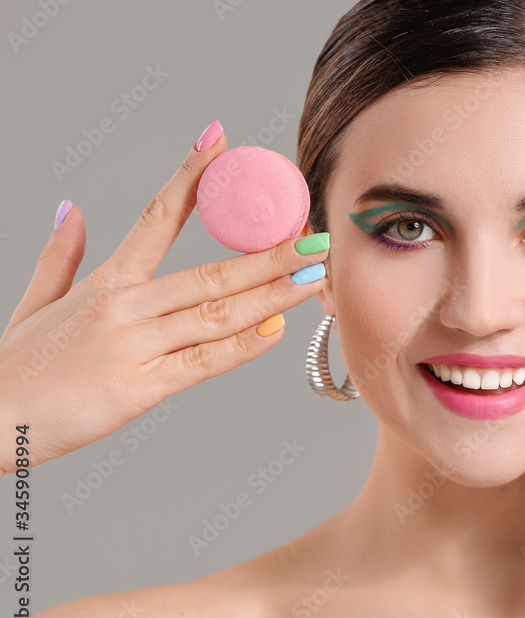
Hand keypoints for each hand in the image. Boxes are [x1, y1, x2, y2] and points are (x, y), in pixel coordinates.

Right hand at [0, 122, 328, 474]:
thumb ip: (60, 255)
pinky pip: (202, 362)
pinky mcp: (139, 388)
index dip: (191, 176)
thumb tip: (73, 209)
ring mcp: (134, 346)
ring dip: (271, 294)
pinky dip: (242, 347)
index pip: (155, 215)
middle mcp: (125, 307)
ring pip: (217, 314)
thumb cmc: (17, 366)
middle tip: (312, 234)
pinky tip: (276, 330)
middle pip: (210, 272)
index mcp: (106, 282)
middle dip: (268, 253)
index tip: (220, 141)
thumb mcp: (35, 302)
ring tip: (312, 276)